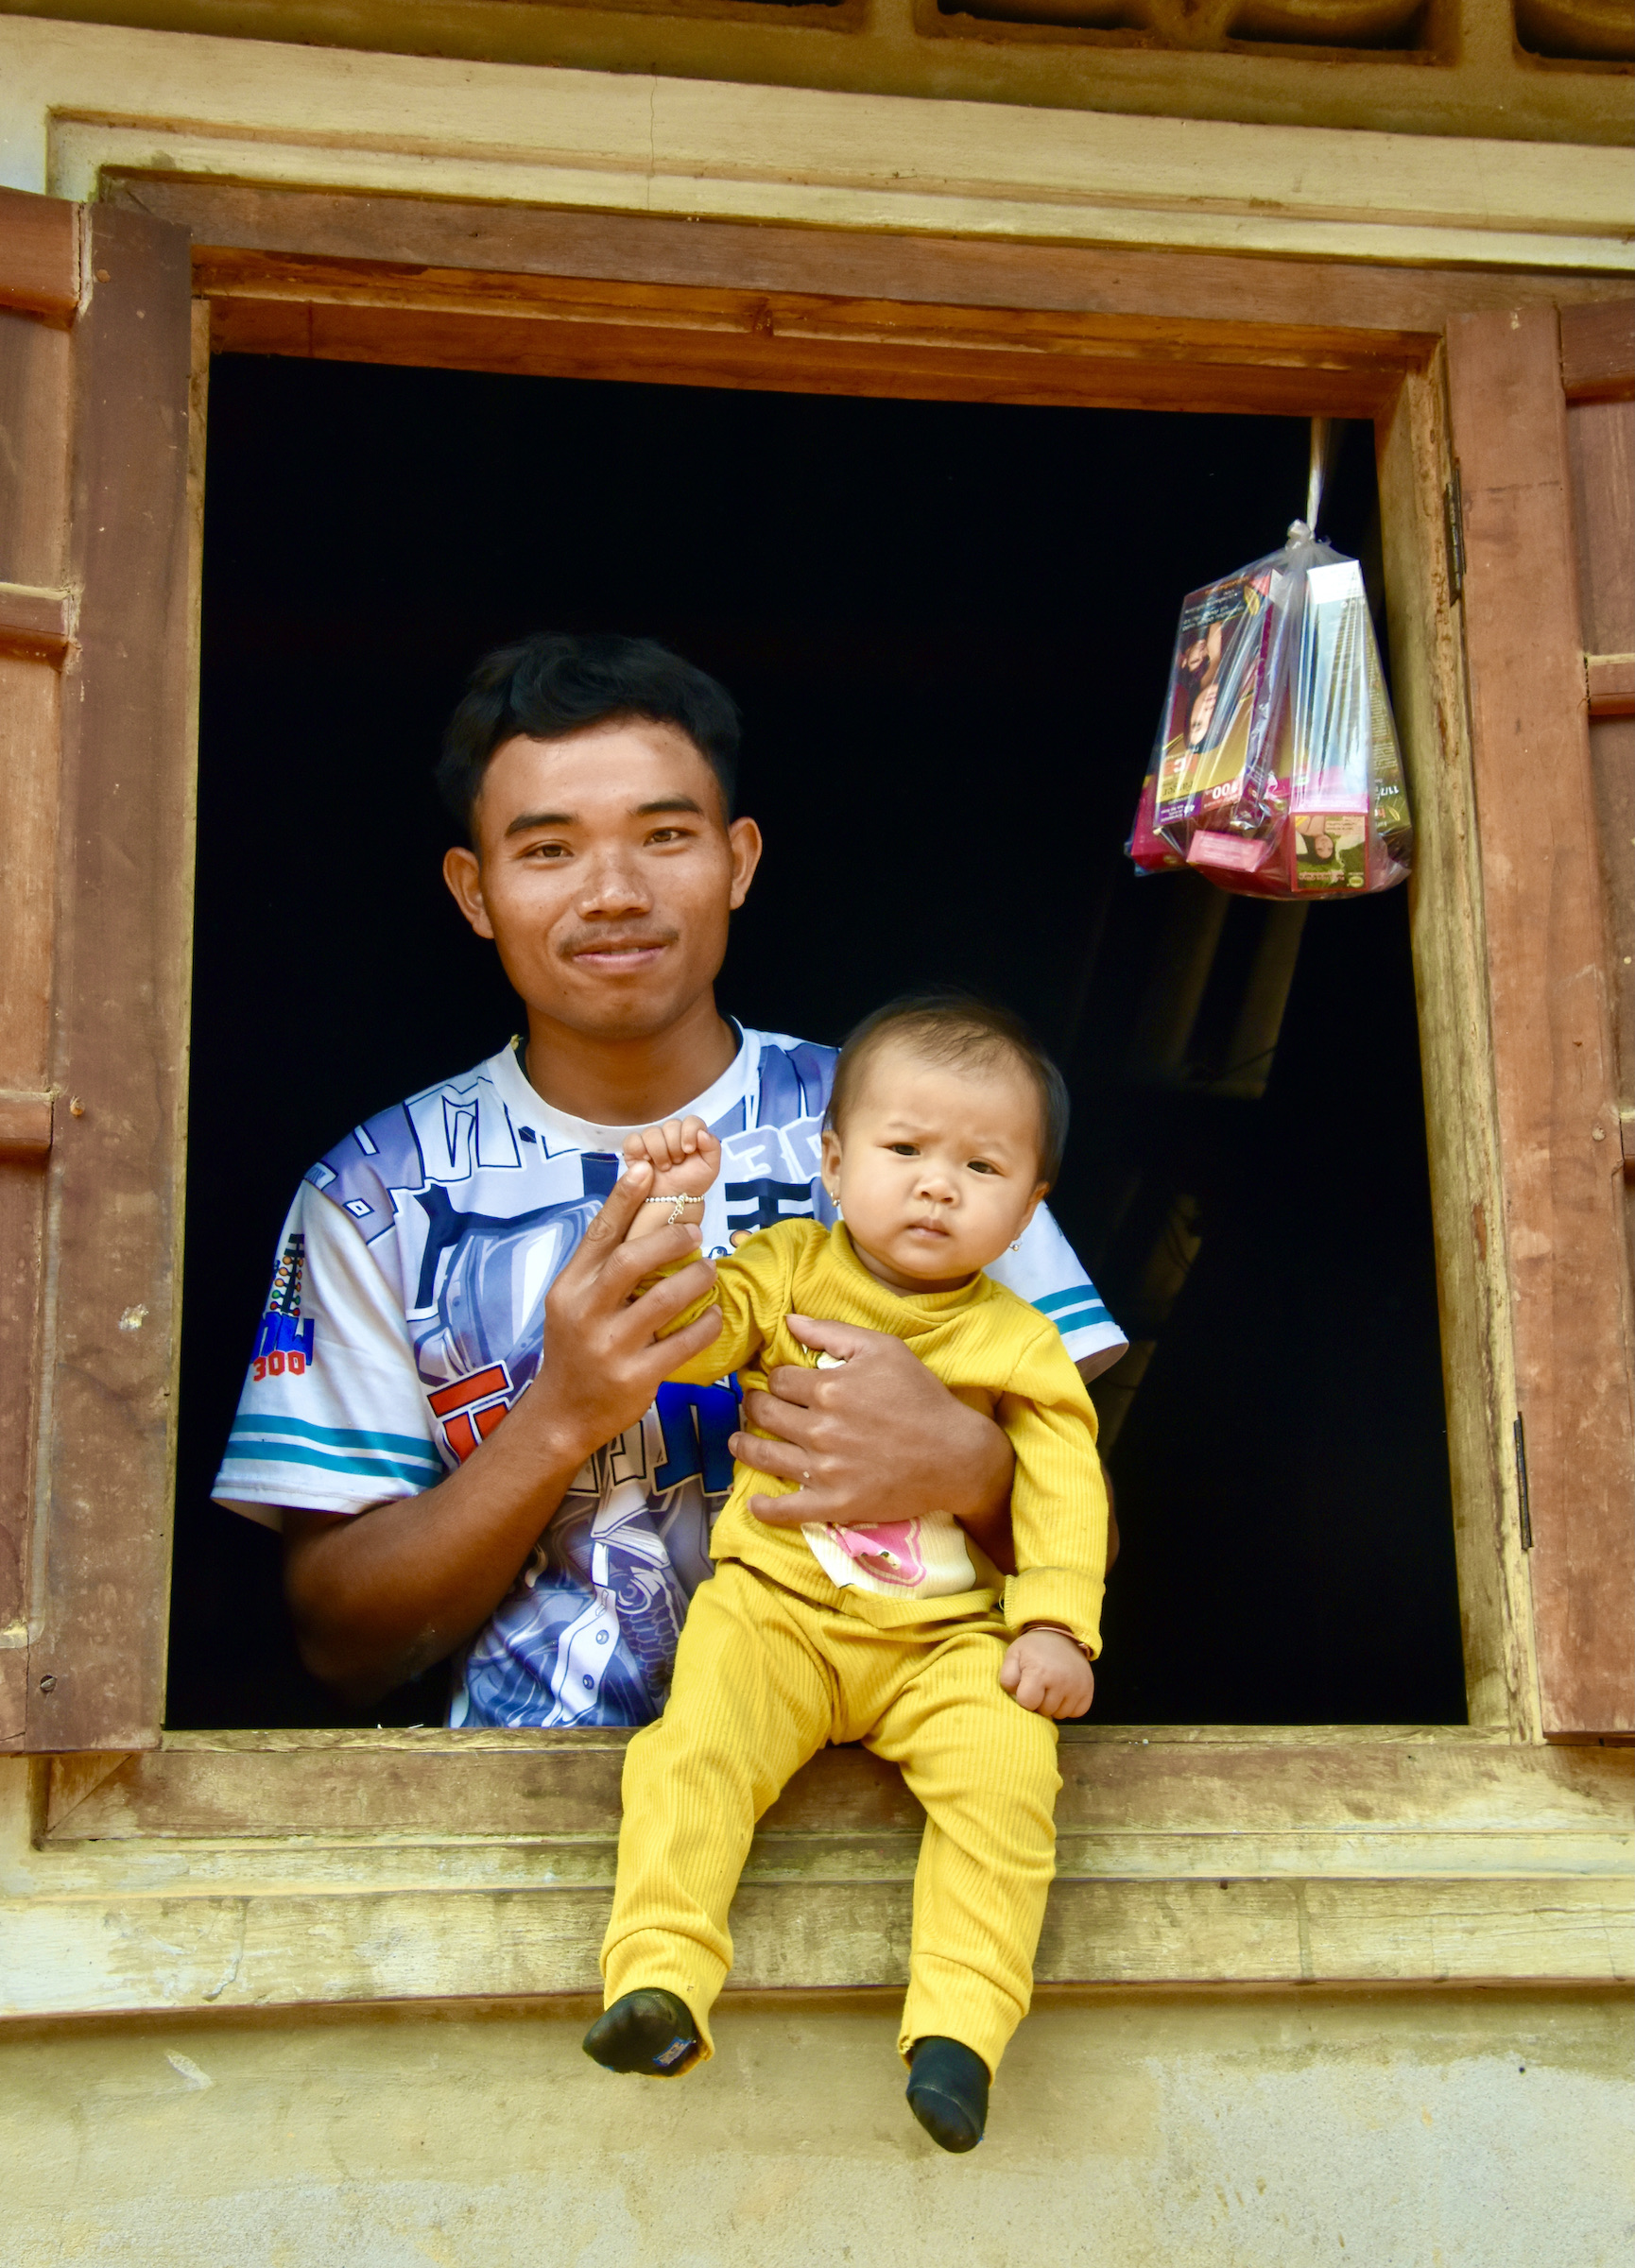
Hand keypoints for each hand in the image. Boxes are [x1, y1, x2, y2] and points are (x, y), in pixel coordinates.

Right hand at [529, 1158, 723, 1462]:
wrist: (563, 1412)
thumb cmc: (576, 1347)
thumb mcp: (574, 1302)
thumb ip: (600, 1265)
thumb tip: (633, 1211)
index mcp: (571, 1287)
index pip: (599, 1234)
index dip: (623, 1198)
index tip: (646, 1168)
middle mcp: (586, 1312)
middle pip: (631, 1260)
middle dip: (670, 1239)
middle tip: (697, 1231)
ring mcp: (610, 1347)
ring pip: (664, 1300)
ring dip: (696, 1279)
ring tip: (710, 1271)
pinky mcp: (636, 1377)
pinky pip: (683, 1343)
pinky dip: (706, 1325)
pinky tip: (714, 1315)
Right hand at [621, 1117, 721, 1242]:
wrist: (673, 1200)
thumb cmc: (691, 1182)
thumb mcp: (710, 1167)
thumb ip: (713, 1146)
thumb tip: (702, 1132)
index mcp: (690, 1135)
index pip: (691, 1120)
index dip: (689, 1132)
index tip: (689, 1149)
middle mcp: (671, 1134)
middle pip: (671, 1125)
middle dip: (675, 1146)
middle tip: (677, 1163)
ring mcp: (652, 1141)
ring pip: (652, 1132)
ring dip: (659, 1152)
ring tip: (664, 1167)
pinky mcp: (634, 1149)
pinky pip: (633, 1140)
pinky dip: (639, 1149)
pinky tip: (646, 1162)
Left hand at [730, 1313, 1013, 1531]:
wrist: (956, 1453)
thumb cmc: (922, 1396)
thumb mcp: (884, 1348)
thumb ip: (832, 1332)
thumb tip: (788, 1321)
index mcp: (828, 1388)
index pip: (778, 1379)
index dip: (772, 1376)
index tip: (771, 1378)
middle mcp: (820, 1429)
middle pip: (765, 1414)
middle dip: (753, 1405)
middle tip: (751, 1404)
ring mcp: (825, 1469)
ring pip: (765, 1456)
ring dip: (744, 1447)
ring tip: (736, 1442)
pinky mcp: (836, 1502)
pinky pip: (789, 1509)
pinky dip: (767, 1508)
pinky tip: (755, 1503)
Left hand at [999, 1626, 1093, 1719]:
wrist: (1061, 1634)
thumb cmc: (1034, 1648)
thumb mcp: (1013, 1655)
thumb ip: (1007, 1678)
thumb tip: (1015, 1697)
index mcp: (1039, 1672)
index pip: (1028, 1704)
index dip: (1024, 1698)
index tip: (1026, 1687)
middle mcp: (1061, 1680)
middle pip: (1045, 1711)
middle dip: (1039, 1702)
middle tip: (1039, 1685)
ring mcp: (1077, 1686)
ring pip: (1060, 1714)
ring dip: (1054, 1705)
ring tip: (1051, 1686)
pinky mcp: (1089, 1690)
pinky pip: (1076, 1712)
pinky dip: (1069, 1706)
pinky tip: (1064, 1691)